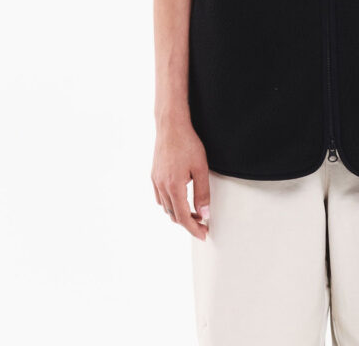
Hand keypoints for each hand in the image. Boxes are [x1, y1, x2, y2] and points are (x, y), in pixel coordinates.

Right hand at [151, 114, 210, 240]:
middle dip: (188, 222)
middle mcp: (162, 186)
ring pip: (166, 207)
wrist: (171, 125)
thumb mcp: (201, 168)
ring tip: (194, 212)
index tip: (204, 234)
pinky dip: (170, 203)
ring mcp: (156, 181)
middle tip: (202, 223)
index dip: (194, 229)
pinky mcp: (154, 175)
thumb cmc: (187, 143)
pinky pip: (160, 197)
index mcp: (174, 187)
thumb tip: (204, 213)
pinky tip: (180, 199)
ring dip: (179, 213)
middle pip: (174, 215)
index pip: (184, 217)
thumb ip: (203, 193)